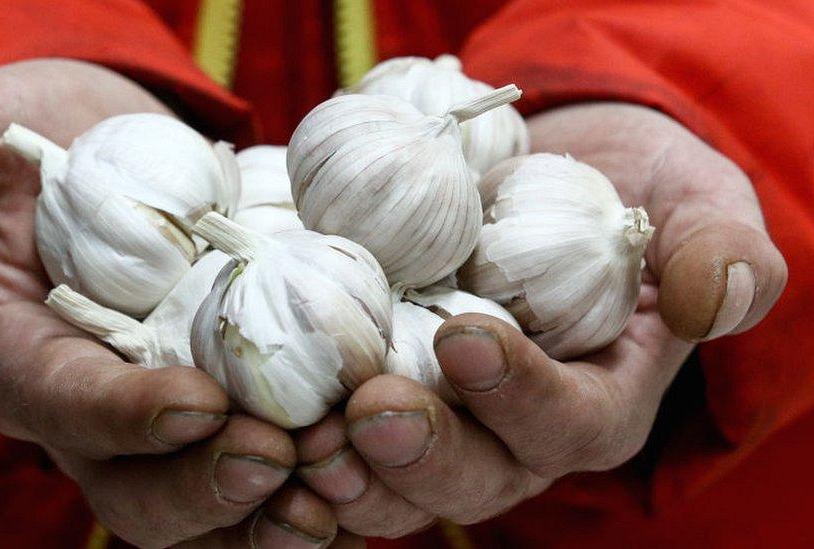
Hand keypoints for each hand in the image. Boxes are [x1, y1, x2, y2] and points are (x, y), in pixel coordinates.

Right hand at [0, 59, 344, 547]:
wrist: (115, 159)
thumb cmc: (38, 149)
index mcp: (27, 362)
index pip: (65, 408)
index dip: (126, 418)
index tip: (198, 403)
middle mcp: (99, 416)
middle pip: (141, 493)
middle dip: (211, 487)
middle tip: (283, 457)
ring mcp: (172, 423)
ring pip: (214, 507)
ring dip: (279, 508)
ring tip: (341, 482)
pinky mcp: (235, 408)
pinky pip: (273, 474)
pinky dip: (320, 479)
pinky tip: (369, 463)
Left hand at [294, 102, 787, 536]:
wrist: (543, 191)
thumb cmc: (624, 200)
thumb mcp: (691, 205)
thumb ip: (715, 247)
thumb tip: (714, 298)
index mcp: (599, 403)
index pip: (569, 425)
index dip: (520, 394)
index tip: (467, 334)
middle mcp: (518, 438)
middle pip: (476, 477)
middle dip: (421, 453)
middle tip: (368, 410)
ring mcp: (447, 430)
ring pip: (400, 489)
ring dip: (351, 475)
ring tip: (305, 442)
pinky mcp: (386, 406)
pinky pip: (346, 460)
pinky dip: (308, 460)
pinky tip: (266, 436)